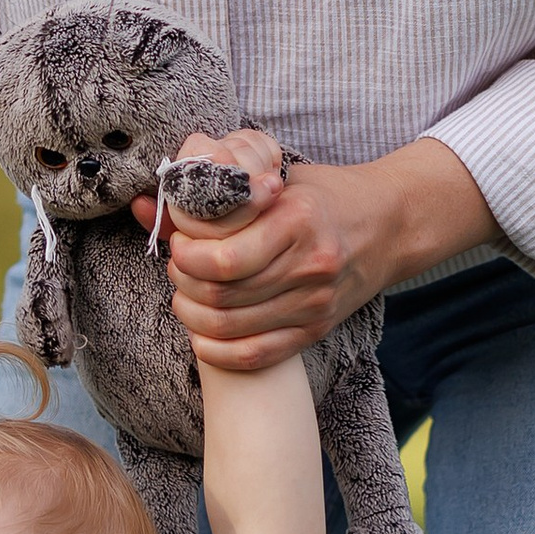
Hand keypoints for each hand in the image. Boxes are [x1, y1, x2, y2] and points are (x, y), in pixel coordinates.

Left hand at [139, 130, 496, 372]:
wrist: (390, 224)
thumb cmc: (324, 196)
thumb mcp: (276, 179)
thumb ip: (214, 195)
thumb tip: (144, 203)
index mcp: (299, 221)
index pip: (224, 259)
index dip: (186, 256)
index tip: (178, 243)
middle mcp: (310, 267)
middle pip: (223, 296)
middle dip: (184, 284)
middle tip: (178, 269)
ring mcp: (315, 303)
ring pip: (232, 327)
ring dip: (194, 316)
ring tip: (186, 295)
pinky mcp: (316, 329)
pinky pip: (257, 355)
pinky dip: (219, 352)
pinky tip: (202, 338)